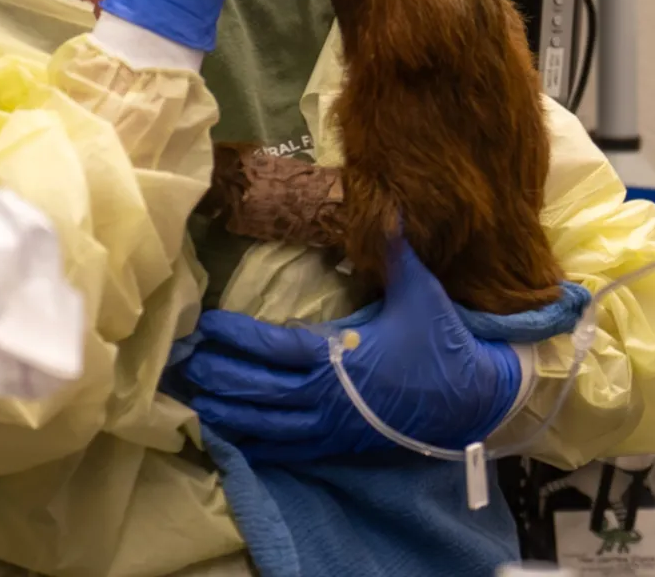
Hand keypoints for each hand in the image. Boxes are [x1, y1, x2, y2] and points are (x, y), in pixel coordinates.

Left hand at [180, 242, 520, 463]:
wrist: (472, 400)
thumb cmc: (441, 343)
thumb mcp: (420, 291)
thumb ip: (396, 250)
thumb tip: (385, 205)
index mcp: (340, 358)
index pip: (274, 348)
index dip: (237, 339)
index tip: (205, 326)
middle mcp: (328, 397)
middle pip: (259, 391)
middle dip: (219, 377)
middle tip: (182, 364)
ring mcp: (332, 427)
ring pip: (266, 425)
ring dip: (228, 412)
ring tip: (193, 398)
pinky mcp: (339, 445)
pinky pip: (287, 450)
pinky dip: (255, 444)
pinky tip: (230, 436)